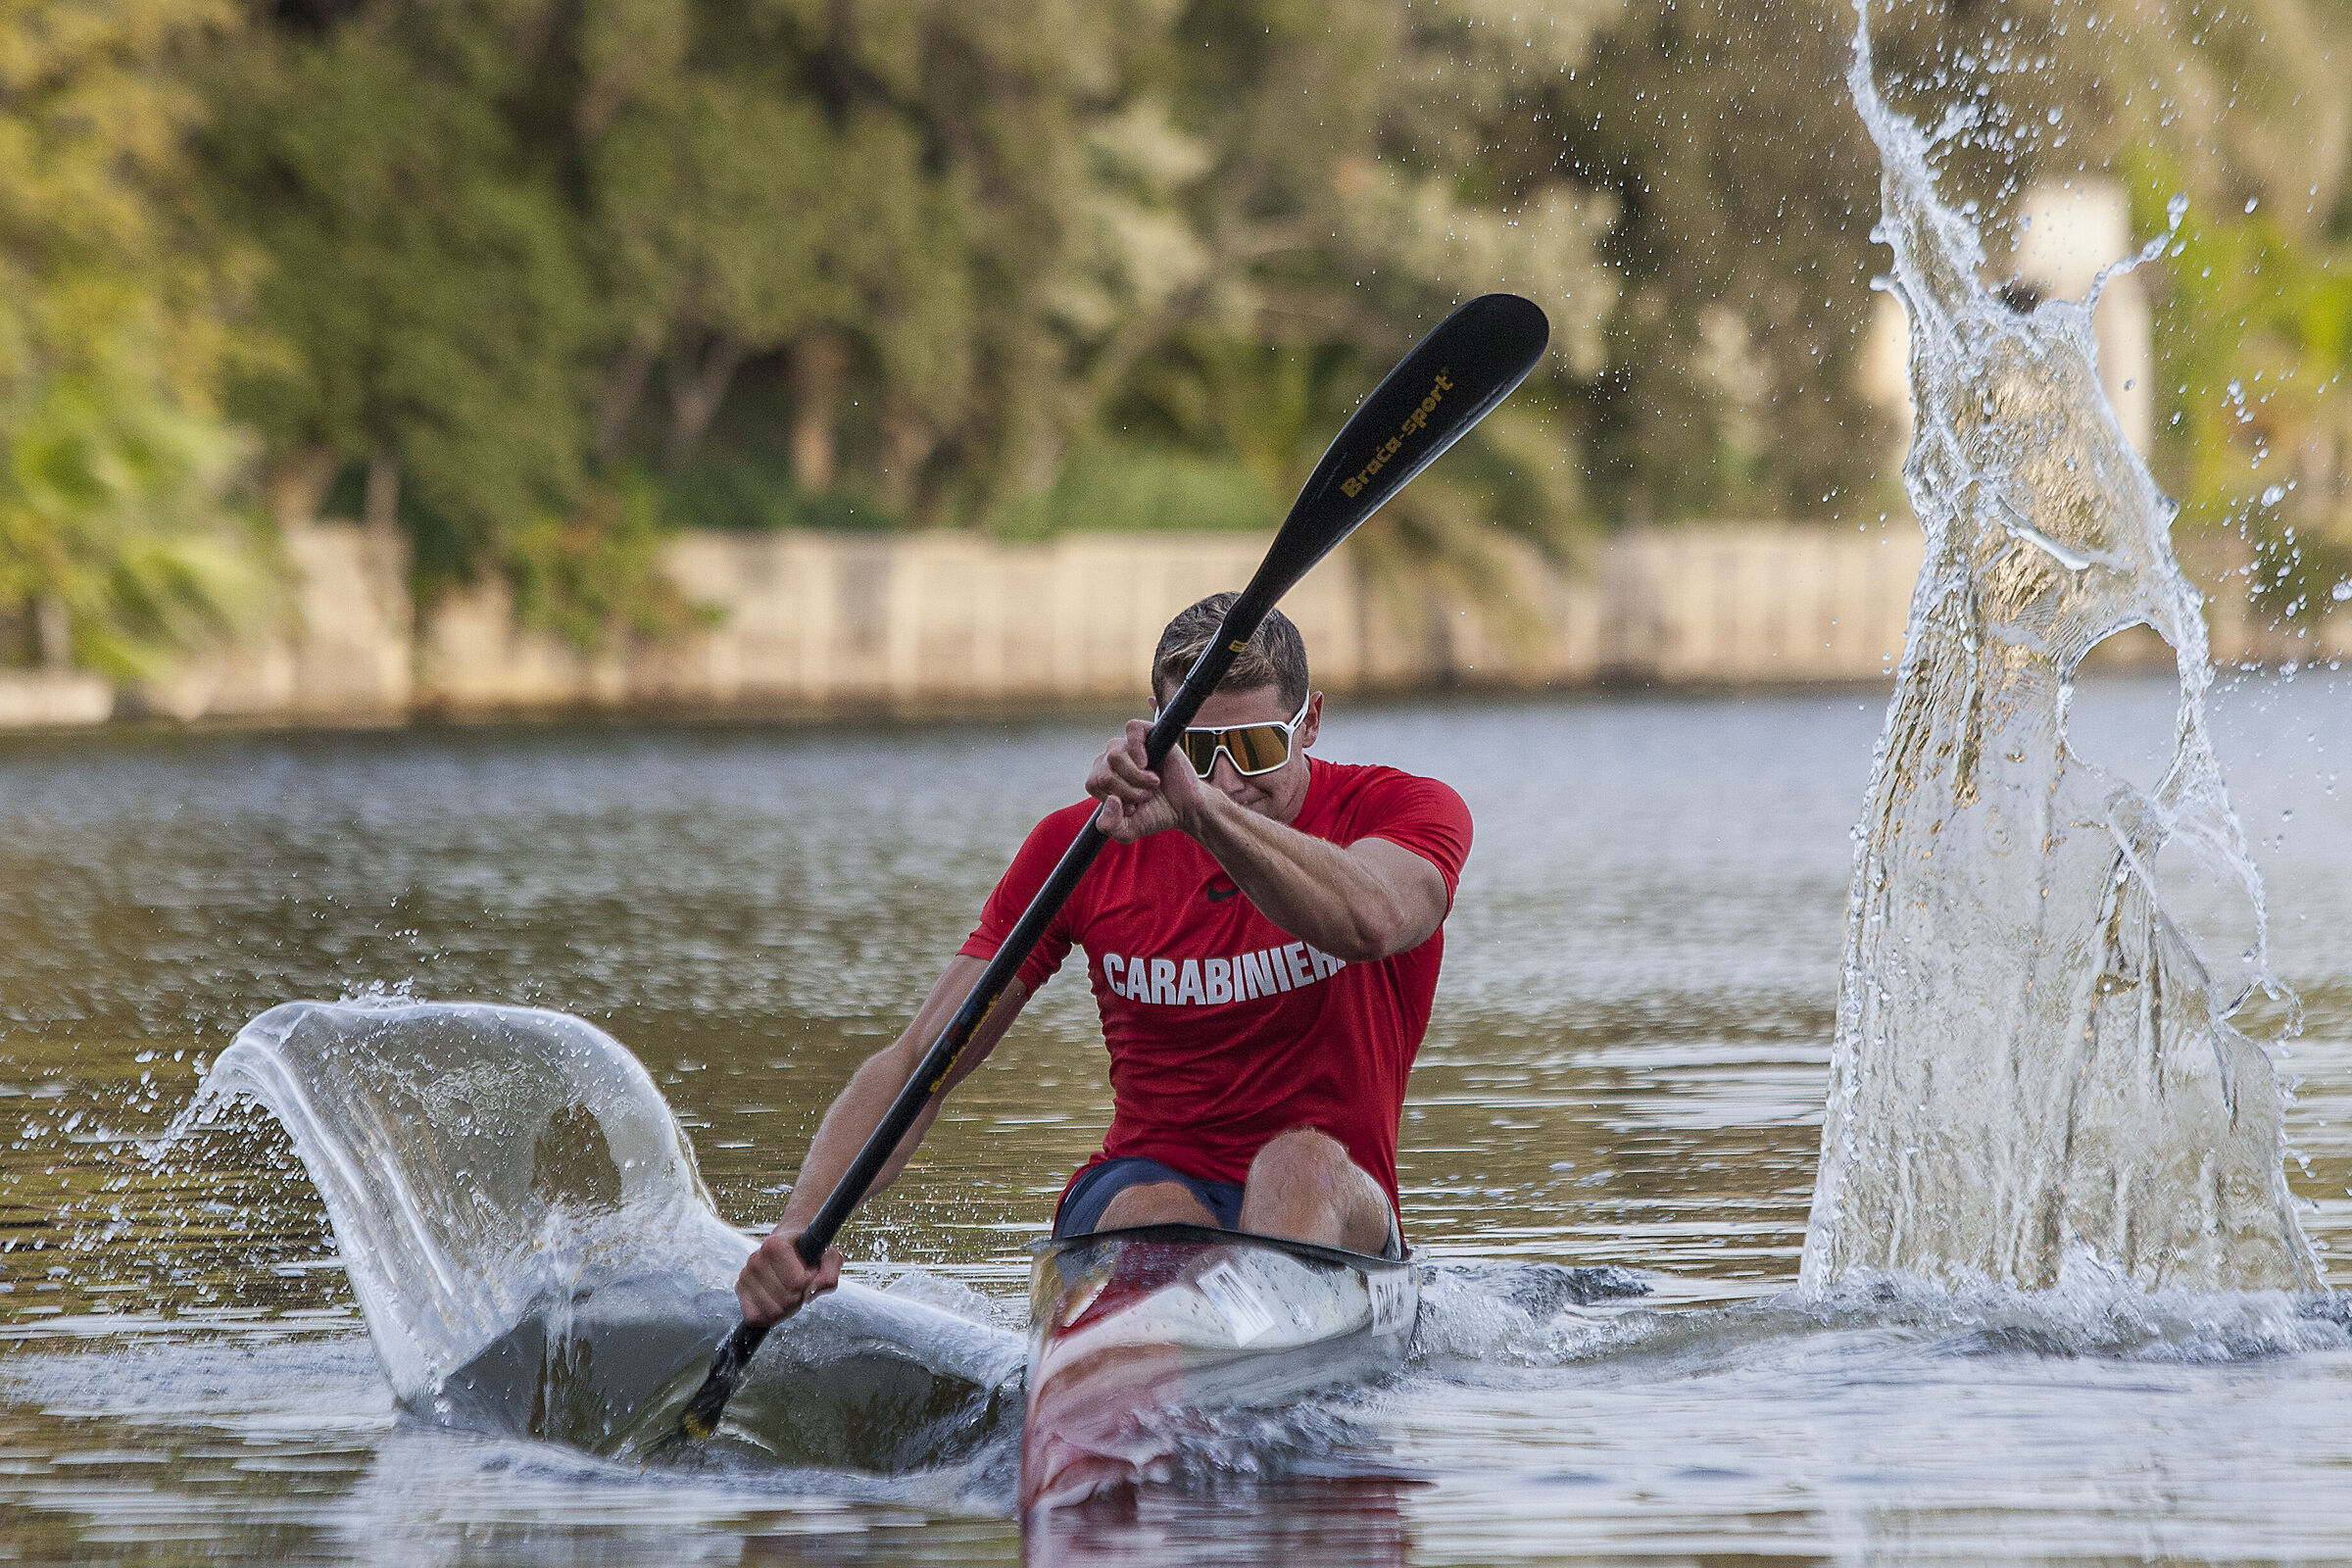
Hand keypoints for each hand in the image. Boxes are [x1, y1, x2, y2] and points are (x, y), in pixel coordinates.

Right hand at [736, 1227, 843, 1326]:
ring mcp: (745, 1275)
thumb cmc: (811, 1253)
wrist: (790, 1245)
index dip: (809, 1284)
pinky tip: (777, 1302)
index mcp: (775, 1245)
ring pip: (770, 1312)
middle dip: (798, 1298)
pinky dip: (770, 1317)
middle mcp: (755, 1259)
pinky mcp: (740, 1290)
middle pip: (785, 1300)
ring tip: (789, 1294)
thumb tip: (814, 1288)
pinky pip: (755, 1318)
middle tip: (800, 1287)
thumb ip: (829, 1273)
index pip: (797, 1284)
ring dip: (786, 1309)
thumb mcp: (829, 1257)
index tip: (809, 1274)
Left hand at [1087, 717, 1213, 841]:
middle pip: (1104, 773)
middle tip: (1146, 796)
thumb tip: (1112, 799)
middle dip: (1128, 792)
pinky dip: (1139, 751)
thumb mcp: (1127, 830)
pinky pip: (1131, 729)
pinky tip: (1150, 763)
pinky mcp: (1147, 732)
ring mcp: (1128, 744)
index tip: (1132, 806)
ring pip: (1115, 756)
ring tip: (1152, 783)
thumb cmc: (1155, 813)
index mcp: (1101, 778)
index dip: (1114, 799)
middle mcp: (1111, 758)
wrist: (1185, 807)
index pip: (1093, 783)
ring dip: (1137, 777)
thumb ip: (1110, 826)